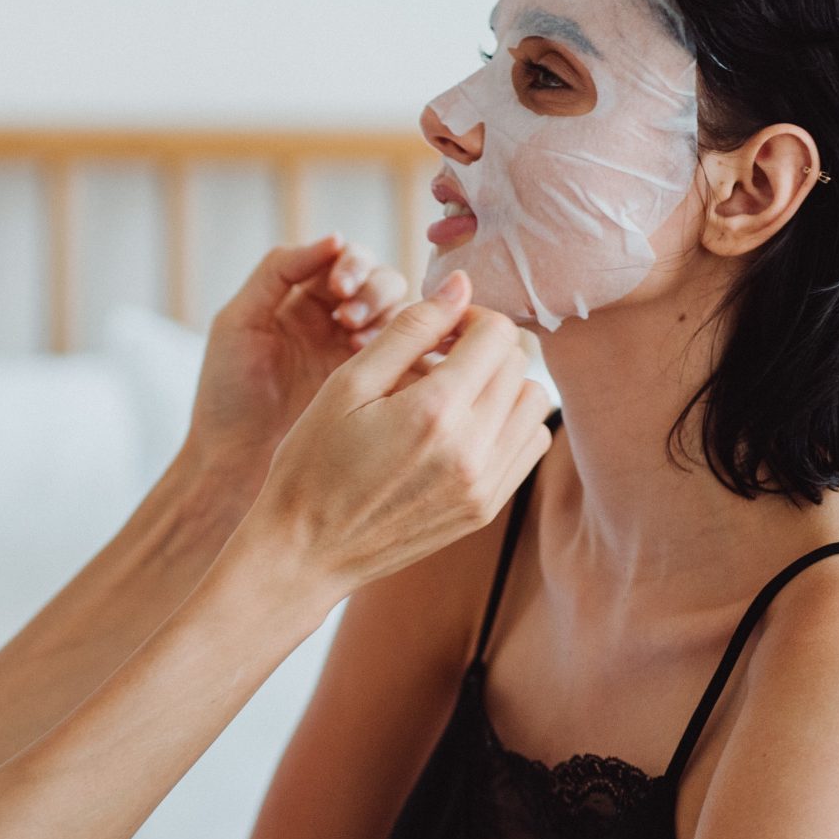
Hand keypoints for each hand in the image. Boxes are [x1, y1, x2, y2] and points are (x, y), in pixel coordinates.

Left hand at [183, 234, 411, 476]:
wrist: (233, 463)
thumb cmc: (227, 394)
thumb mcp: (238, 323)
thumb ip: (278, 272)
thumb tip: (335, 238)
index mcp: (305, 299)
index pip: (347, 261)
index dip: (351, 265)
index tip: (339, 288)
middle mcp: (339, 322)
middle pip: (383, 282)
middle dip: (373, 292)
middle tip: (349, 320)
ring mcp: (363, 357)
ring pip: (404, 318)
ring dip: (391, 321)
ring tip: (358, 344)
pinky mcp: (382, 392)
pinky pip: (414, 361)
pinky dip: (411, 355)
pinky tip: (389, 365)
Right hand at [245, 273, 553, 592]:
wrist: (305, 551)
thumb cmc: (312, 463)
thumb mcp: (347, 385)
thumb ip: (408, 331)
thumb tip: (458, 287)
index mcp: (435, 412)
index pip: (497, 334)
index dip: (470, 316)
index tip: (439, 327)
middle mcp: (472, 451)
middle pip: (519, 364)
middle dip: (484, 346)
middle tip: (440, 355)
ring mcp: (485, 486)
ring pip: (534, 404)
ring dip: (502, 384)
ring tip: (453, 391)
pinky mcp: (486, 510)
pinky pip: (528, 447)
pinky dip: (507, 424)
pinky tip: (463, 427)